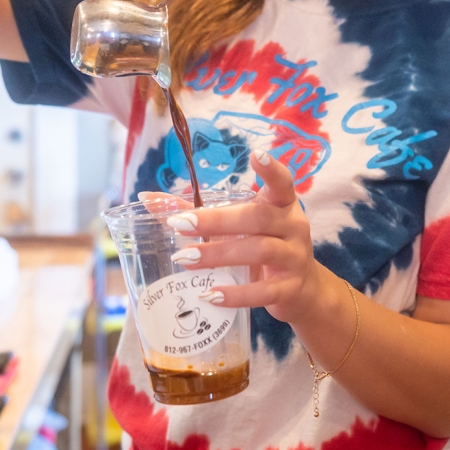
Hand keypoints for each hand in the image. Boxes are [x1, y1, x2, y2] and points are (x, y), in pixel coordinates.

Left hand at [160, 153, 330, 324]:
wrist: (302, 290)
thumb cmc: (263, 247)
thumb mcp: (241, 226)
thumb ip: (199, 212)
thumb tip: (147, 198)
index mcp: (282, 205)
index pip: (282, 182)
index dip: (271, 169)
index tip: (256, 154)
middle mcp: (293, 226)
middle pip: (256, 218)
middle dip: (216, 221)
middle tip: (181, 225)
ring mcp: (295, 258)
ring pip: (258, 251)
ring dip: (218, 254)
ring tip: (184, 259)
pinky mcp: (290, 289)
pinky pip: (262, 291)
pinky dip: (235, 294)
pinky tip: (209, 295)